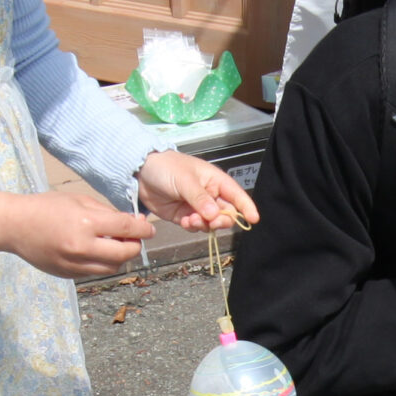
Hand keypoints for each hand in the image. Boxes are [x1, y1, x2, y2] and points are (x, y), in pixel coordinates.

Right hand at [0, 187, 153, 277]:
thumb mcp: (78, 200)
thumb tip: (132, 222)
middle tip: (134, 239)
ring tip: (115, 245)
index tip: (148, 228)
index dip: (143, 229)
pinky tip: (97, 251)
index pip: (127, 228)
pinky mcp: (68, 274)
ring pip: (113, 267)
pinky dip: (102, 263)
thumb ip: (106, 212)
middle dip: (135, 246)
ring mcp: (75, 264)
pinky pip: (95, 272)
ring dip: (120, 257)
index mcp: (86, 223)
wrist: (14, 226)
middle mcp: (82, 247)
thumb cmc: (46, 207)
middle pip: (125, 253)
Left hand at [138, 149, 257, 232]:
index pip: (237, 195)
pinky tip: (184, 221)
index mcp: (215, 181)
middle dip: (221, 220)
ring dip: (204, 225)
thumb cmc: (166, 168)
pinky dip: (192, 227)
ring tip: (190, 220)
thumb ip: (200, 198)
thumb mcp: (185, 180)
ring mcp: (197, 207)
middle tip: (211, 222)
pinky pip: (196, 226)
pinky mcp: (184, 216)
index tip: (253, 220)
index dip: (247, 207)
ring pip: (211, 223)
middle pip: (226, 213)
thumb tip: (215, 215)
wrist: (141, 172)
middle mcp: (210, 195)